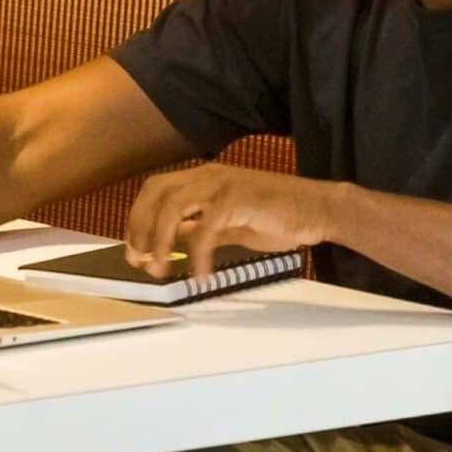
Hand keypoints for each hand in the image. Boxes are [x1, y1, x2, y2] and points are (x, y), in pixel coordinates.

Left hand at [123, 164, 340, 277]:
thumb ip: (198, 227)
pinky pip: (204, 229)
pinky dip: (196, 255)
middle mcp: (208, 176)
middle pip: (156, 193)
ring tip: (161, 269)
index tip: (134, 249)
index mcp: (204, 178)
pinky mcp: (238, 200)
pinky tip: (199, 275)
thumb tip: (171, 242)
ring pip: (172, 207)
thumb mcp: (227, 223)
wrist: (316, 210)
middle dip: (140, 227)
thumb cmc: (277, 215)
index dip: (138, 218)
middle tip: (139, 259)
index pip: (155, 190)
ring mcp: (223, 185)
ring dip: (160, 241)